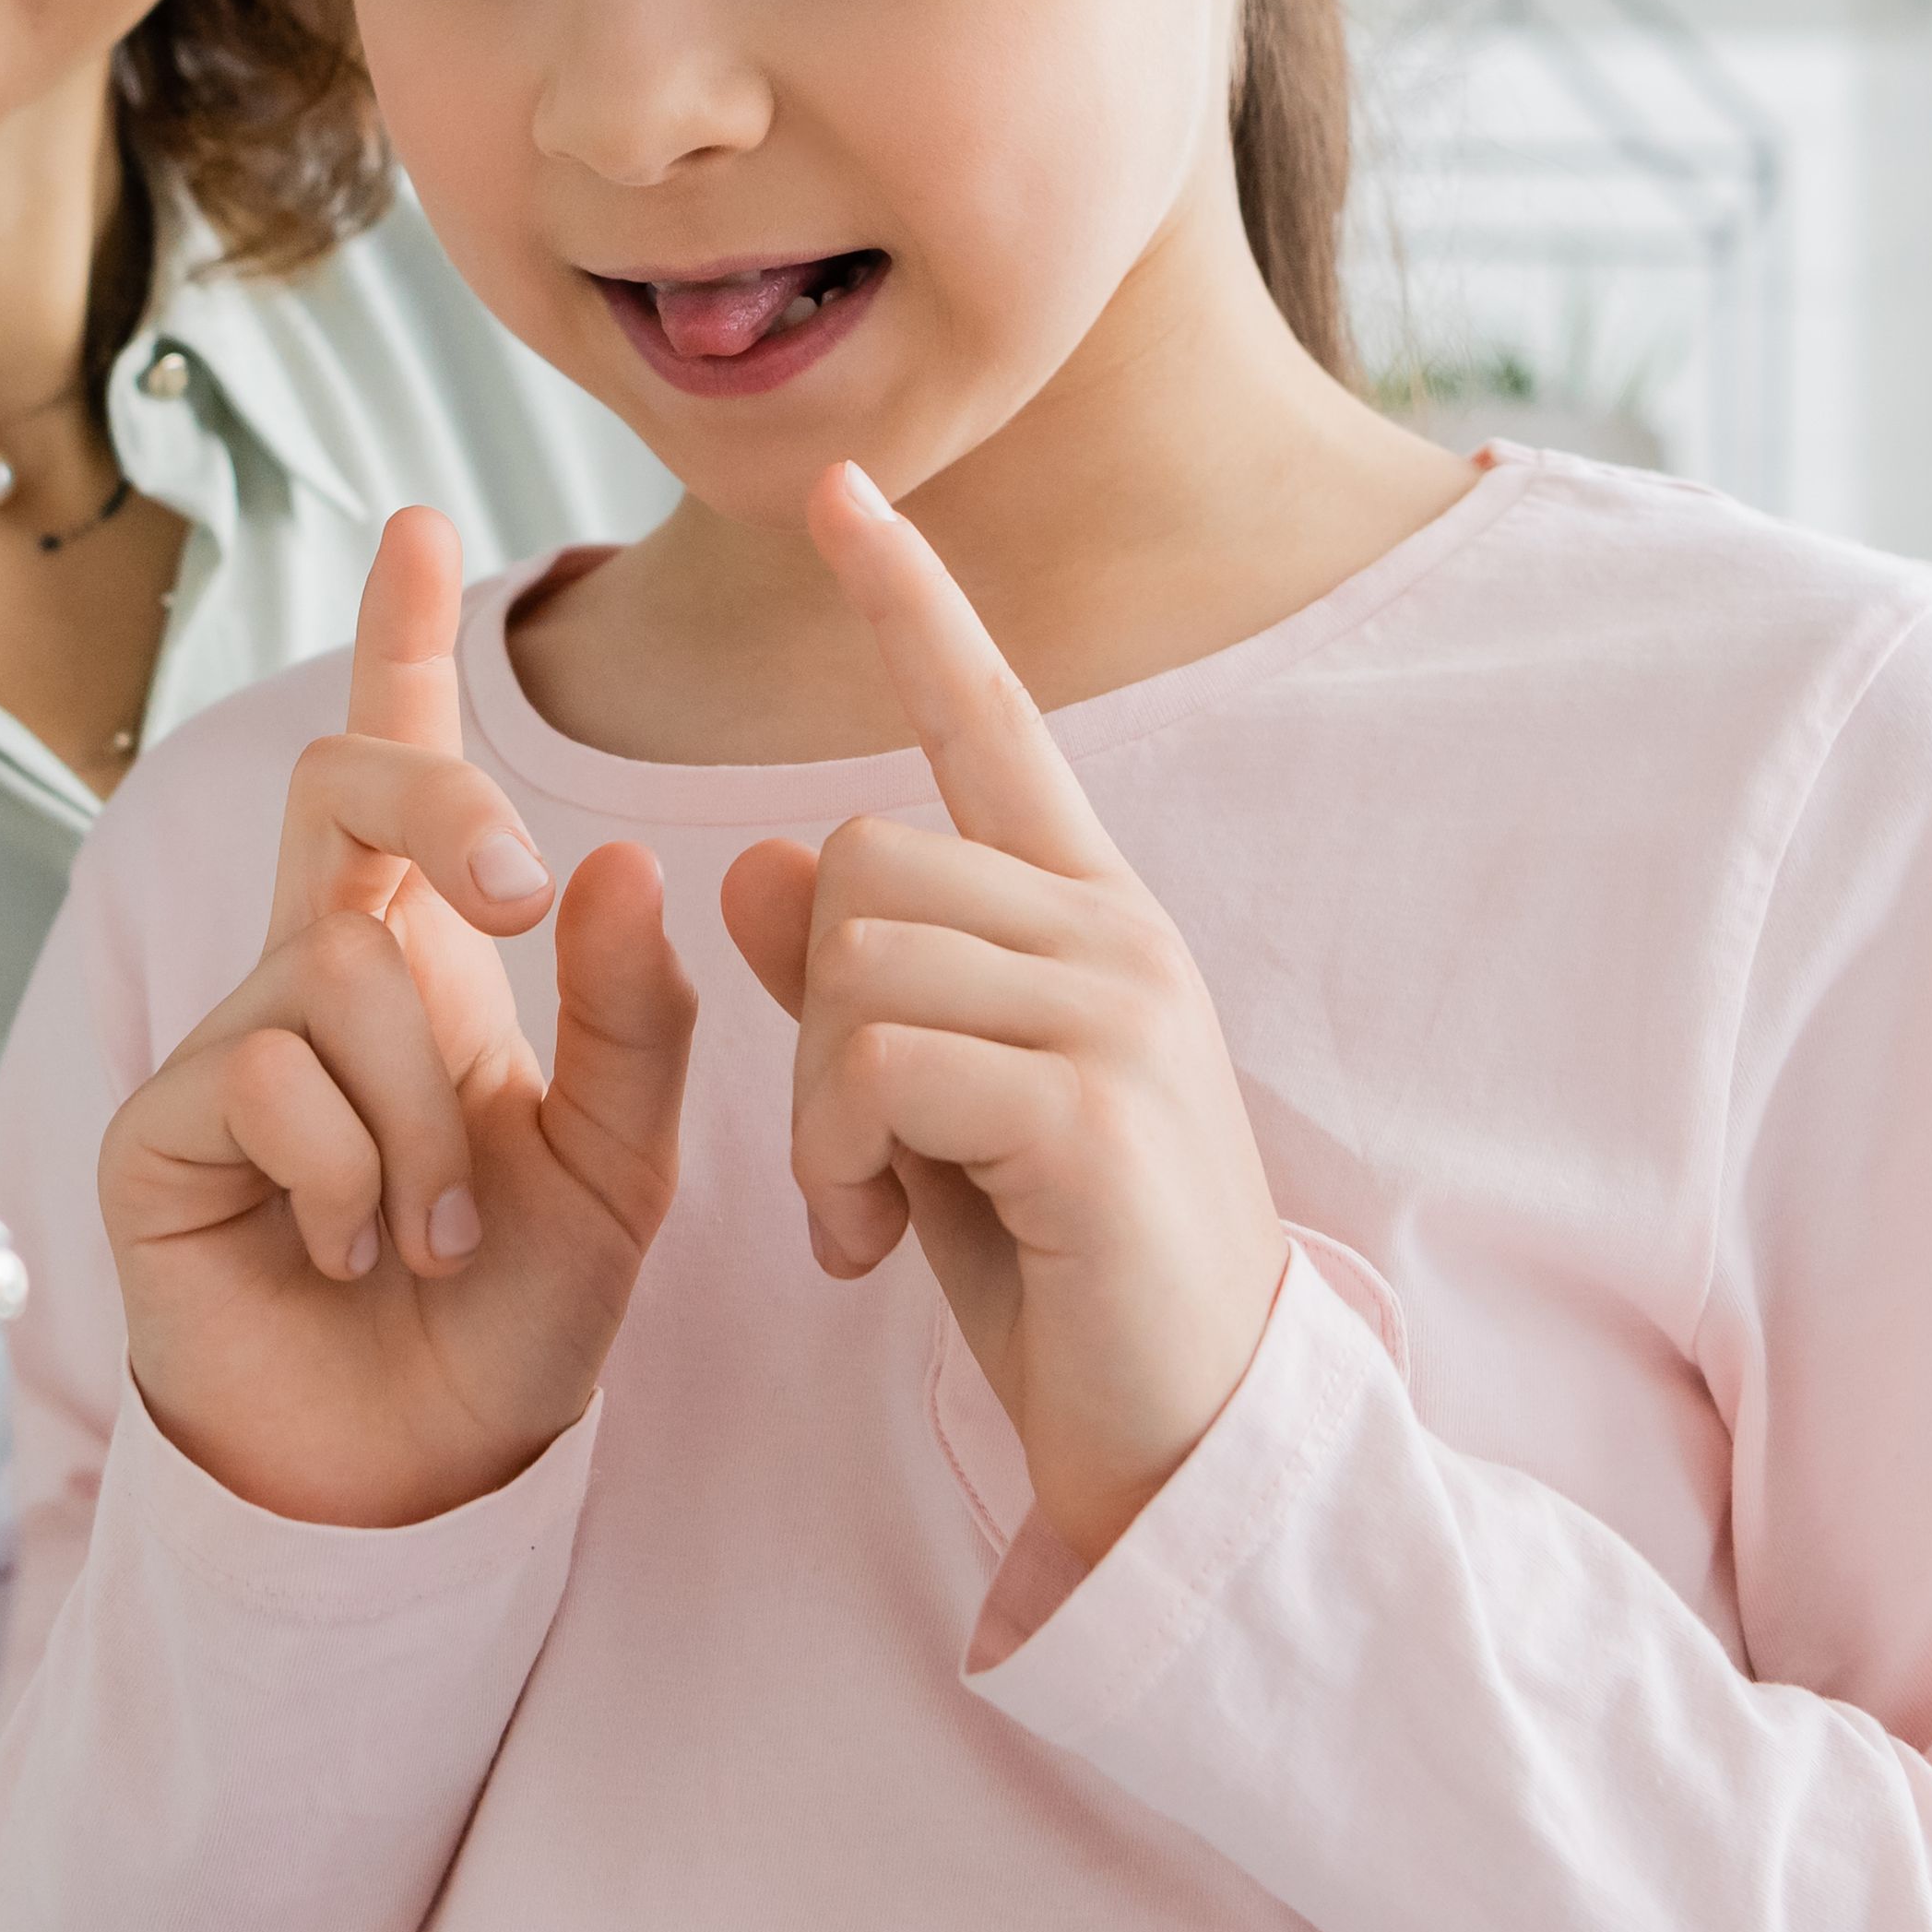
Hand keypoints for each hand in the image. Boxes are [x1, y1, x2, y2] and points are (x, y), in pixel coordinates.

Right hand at [103, 508, 697, 1531]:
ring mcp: (228, 1045)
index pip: (404, 769)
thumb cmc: (511, 1312)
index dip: (402, 645)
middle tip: (525, 898)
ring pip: (340, 966)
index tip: (422, 523)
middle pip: (340, 789)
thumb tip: (616, 862)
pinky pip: (272, 1077)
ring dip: (427, 1113)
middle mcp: (314, 973)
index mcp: (426, 958)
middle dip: (443, 804)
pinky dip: (352, 1174)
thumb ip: (633, 1019)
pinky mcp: (161, 1127)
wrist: (422, 1468)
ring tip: (437, 1232)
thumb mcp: (621, 1160)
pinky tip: (353, 1250)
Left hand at [717, 465, 1284, 1567]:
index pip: (985, 718)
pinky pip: (876, 1058)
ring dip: (818, 1110)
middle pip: (859, 859)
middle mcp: (1113, 932)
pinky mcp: (1090, 1099)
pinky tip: (880, 1247)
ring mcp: (1116, 1006)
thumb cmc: (1061, 1278)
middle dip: (812, 1017)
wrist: (1183, 1440)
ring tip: (877, 1211)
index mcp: (1084, 917)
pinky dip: (840, 1160)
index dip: (911, 601)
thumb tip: (749, 862)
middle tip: (855, 1163)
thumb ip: (851, 988)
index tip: (841, 492)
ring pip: (854, 954)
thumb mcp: (931, 1117)